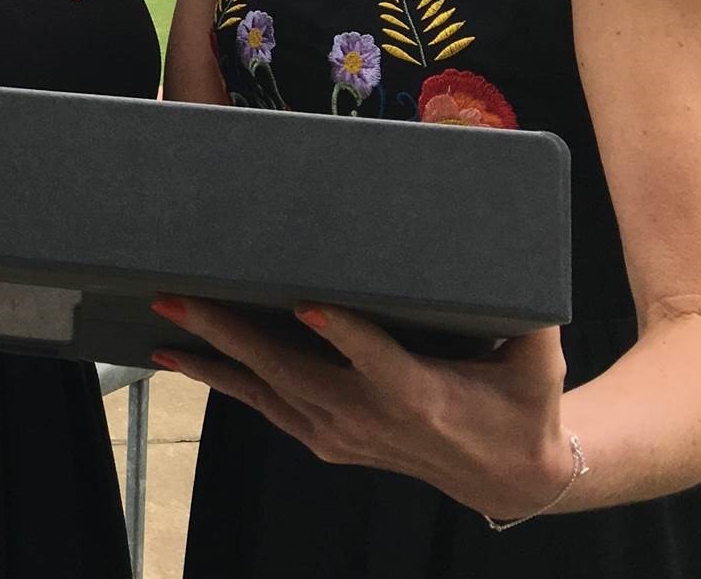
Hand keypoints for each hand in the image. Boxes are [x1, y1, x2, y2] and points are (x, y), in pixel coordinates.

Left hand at [152, 297, 573, 521]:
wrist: (507, 477)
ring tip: (162, 326)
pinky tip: (184, 358)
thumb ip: (528, 301)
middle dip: (231, 333)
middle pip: (292, 372)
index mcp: (423, 393)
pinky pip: (267, 407)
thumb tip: (519, 224)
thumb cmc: (520, 401)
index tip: (307, 305)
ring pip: (266, 392)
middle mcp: (371, 417)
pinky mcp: (328, 440)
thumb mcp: (538, 356)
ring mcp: (343, 433)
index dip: (343, 334)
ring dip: (211, 360)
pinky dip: (225, 382)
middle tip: (180, 297)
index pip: (377, 360)